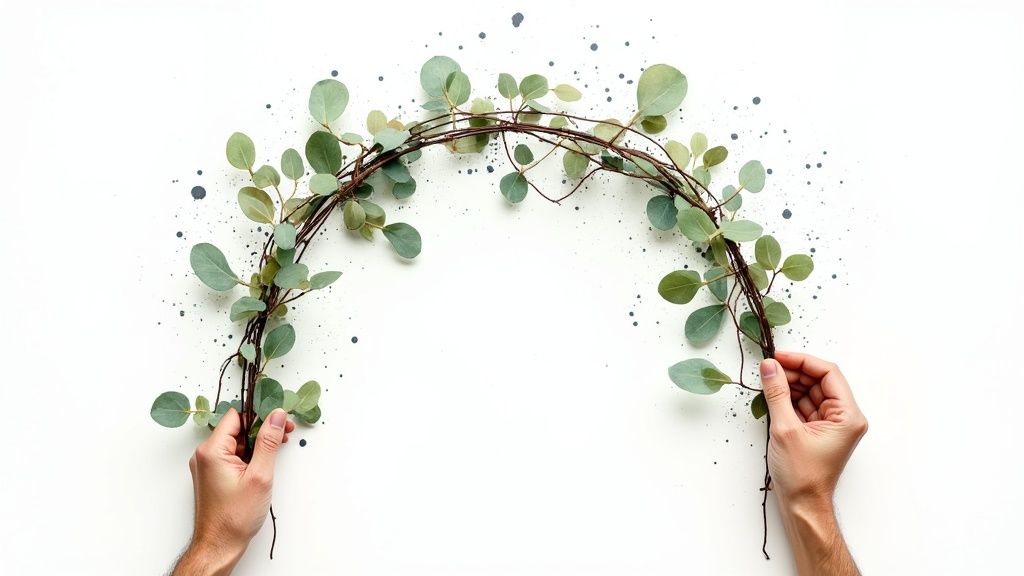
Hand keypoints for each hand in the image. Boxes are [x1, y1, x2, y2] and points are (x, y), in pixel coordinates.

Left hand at [173, 408, 295, 575]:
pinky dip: (249, 455)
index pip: (236, 417)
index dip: (259, 416)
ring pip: (235, 441)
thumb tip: (276, 416)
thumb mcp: (259, 476)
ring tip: (276, 450)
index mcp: (212, 451)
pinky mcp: (213, 474)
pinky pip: (232, 455)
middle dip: (261, 429)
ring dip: (256, 443)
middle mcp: (205, 455)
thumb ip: (268, 442)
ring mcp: (207, 465)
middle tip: (283, 434)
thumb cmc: (234, 517)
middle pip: (236, 428)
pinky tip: (263, 463)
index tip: (279, 420)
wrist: (219, 545)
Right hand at [759, 351, 866, 574]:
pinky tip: (772, 395)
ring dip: (789, 385)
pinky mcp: (818, 431)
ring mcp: (832, 424)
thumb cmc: (801, 475)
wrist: (802, 506)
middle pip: (819, 381)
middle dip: (794, 372)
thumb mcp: (785, 429)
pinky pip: (804, 405)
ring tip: (767, 382)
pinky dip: (788, 399)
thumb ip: (777, 393)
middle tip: (768, 368)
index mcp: (848, 416)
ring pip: (810, 392)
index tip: (778, 356)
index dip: (802, 361)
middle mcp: (845, 417)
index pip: (828, 374)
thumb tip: (769, 366)